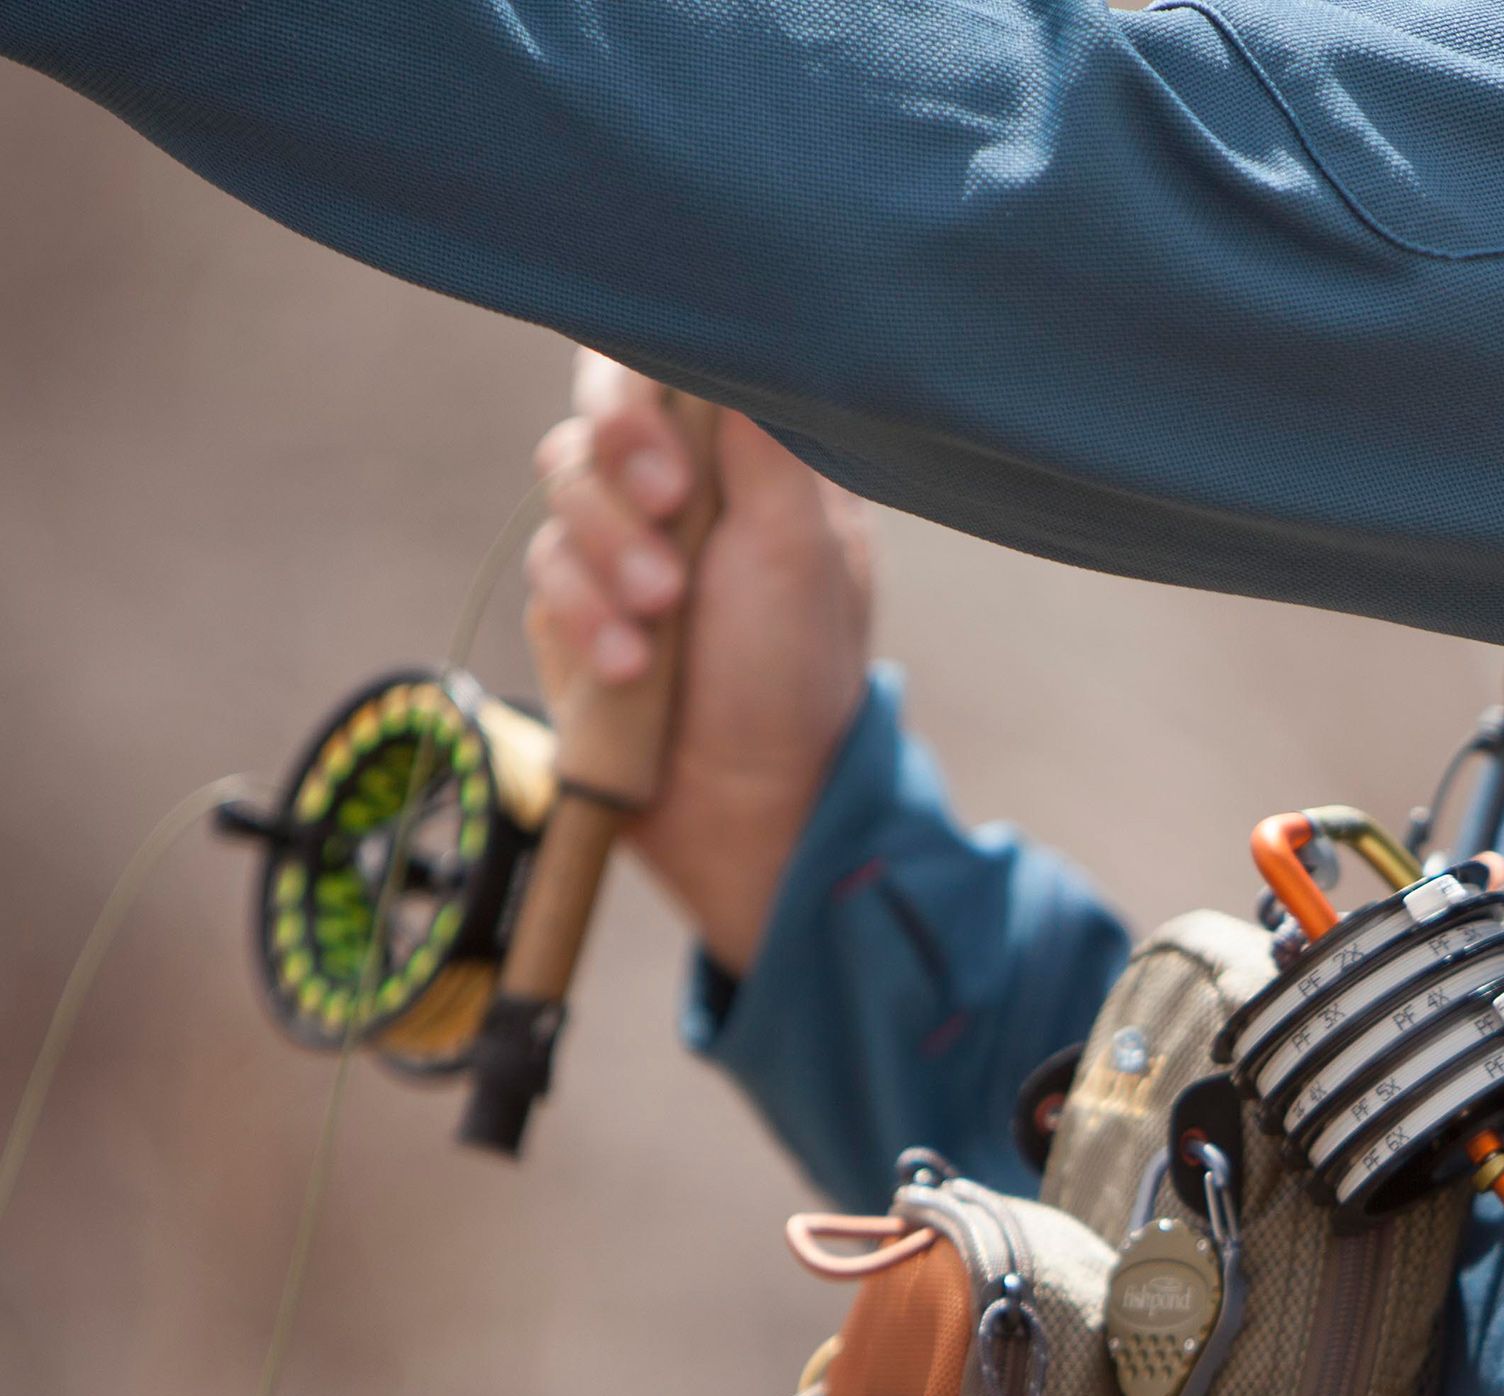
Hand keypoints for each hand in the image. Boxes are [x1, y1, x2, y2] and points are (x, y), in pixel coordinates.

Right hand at [524, 351, 875, 975]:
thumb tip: (740, 317)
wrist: (752, 812)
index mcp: (755, 463)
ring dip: (607, 551)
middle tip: (666, 509)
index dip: (646, 375)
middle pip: (600, 413)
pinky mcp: (577, 611)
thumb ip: (764, 433)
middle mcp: (687, 493)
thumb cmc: (797, 678)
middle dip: (621, 459)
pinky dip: (583, 614)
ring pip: (562, 489)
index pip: (675, 363)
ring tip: (661, 616)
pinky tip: (628, 667)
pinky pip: (544, 571)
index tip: (669, 423)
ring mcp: (625, 549)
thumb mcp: (802, 546)